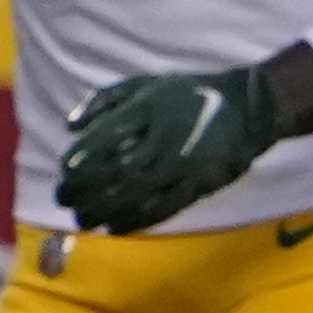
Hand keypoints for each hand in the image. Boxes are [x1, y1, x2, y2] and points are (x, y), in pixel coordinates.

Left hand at [60, 66, 288, 236]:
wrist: (249, 108)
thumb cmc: (186, 93)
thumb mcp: (144, 84)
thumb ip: (103, 101)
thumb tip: (70, 127)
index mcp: (147, 110)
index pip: (104, 139)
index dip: (80, 158)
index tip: (64, 171)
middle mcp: (162, 140)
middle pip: (114, 171)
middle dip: (84, 190)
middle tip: (63, 199)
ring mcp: (182, 166)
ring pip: (135, 195)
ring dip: (103, 211)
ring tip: (82, 220)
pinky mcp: (199, 186)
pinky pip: (163, 209)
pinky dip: (136, 221)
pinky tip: (115, 228)